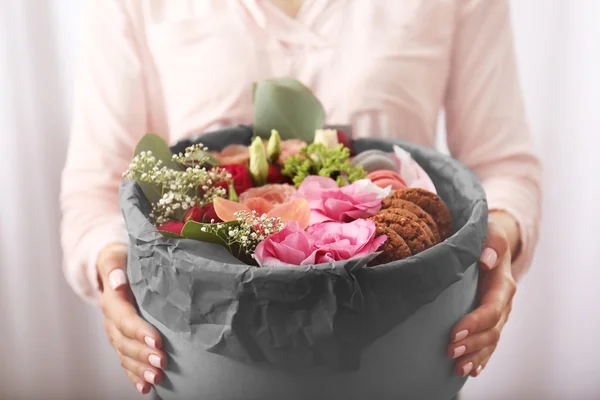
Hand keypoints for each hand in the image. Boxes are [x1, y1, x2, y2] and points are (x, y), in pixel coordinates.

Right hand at [97, 243, 165, 394]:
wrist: (114, 268)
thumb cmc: (121, 260)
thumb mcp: (115, 257)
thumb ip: (114, 267)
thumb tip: (118, 281)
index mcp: (111, 301)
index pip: (125, 319)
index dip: (140, 331)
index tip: (158, 340)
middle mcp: (110, 320)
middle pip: (125, 342)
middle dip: (143, 354)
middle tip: (162, 363)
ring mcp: (115, 334)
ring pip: (125, 355)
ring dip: (140, 369)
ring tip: (157, 378)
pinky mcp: (121, 341)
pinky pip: (125, 362)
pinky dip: (134, 376)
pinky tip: (145, 388)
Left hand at [447, 215, 517, 376]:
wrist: (492, 243)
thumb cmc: (486, 236)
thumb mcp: (490, 232)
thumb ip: (491, 243)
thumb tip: (486, 259)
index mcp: (502, 284)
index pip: (491, 309)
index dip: (475, 323)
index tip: (455, 332)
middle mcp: (504, 302)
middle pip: (491, 330)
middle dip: (472, 344)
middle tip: (450, 351)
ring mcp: (500, 314)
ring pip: (491, 340)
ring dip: (475, 355)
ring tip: (457, 368)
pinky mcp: (492, 320)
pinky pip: (489, 343)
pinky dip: (481, 358)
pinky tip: (470, 370)